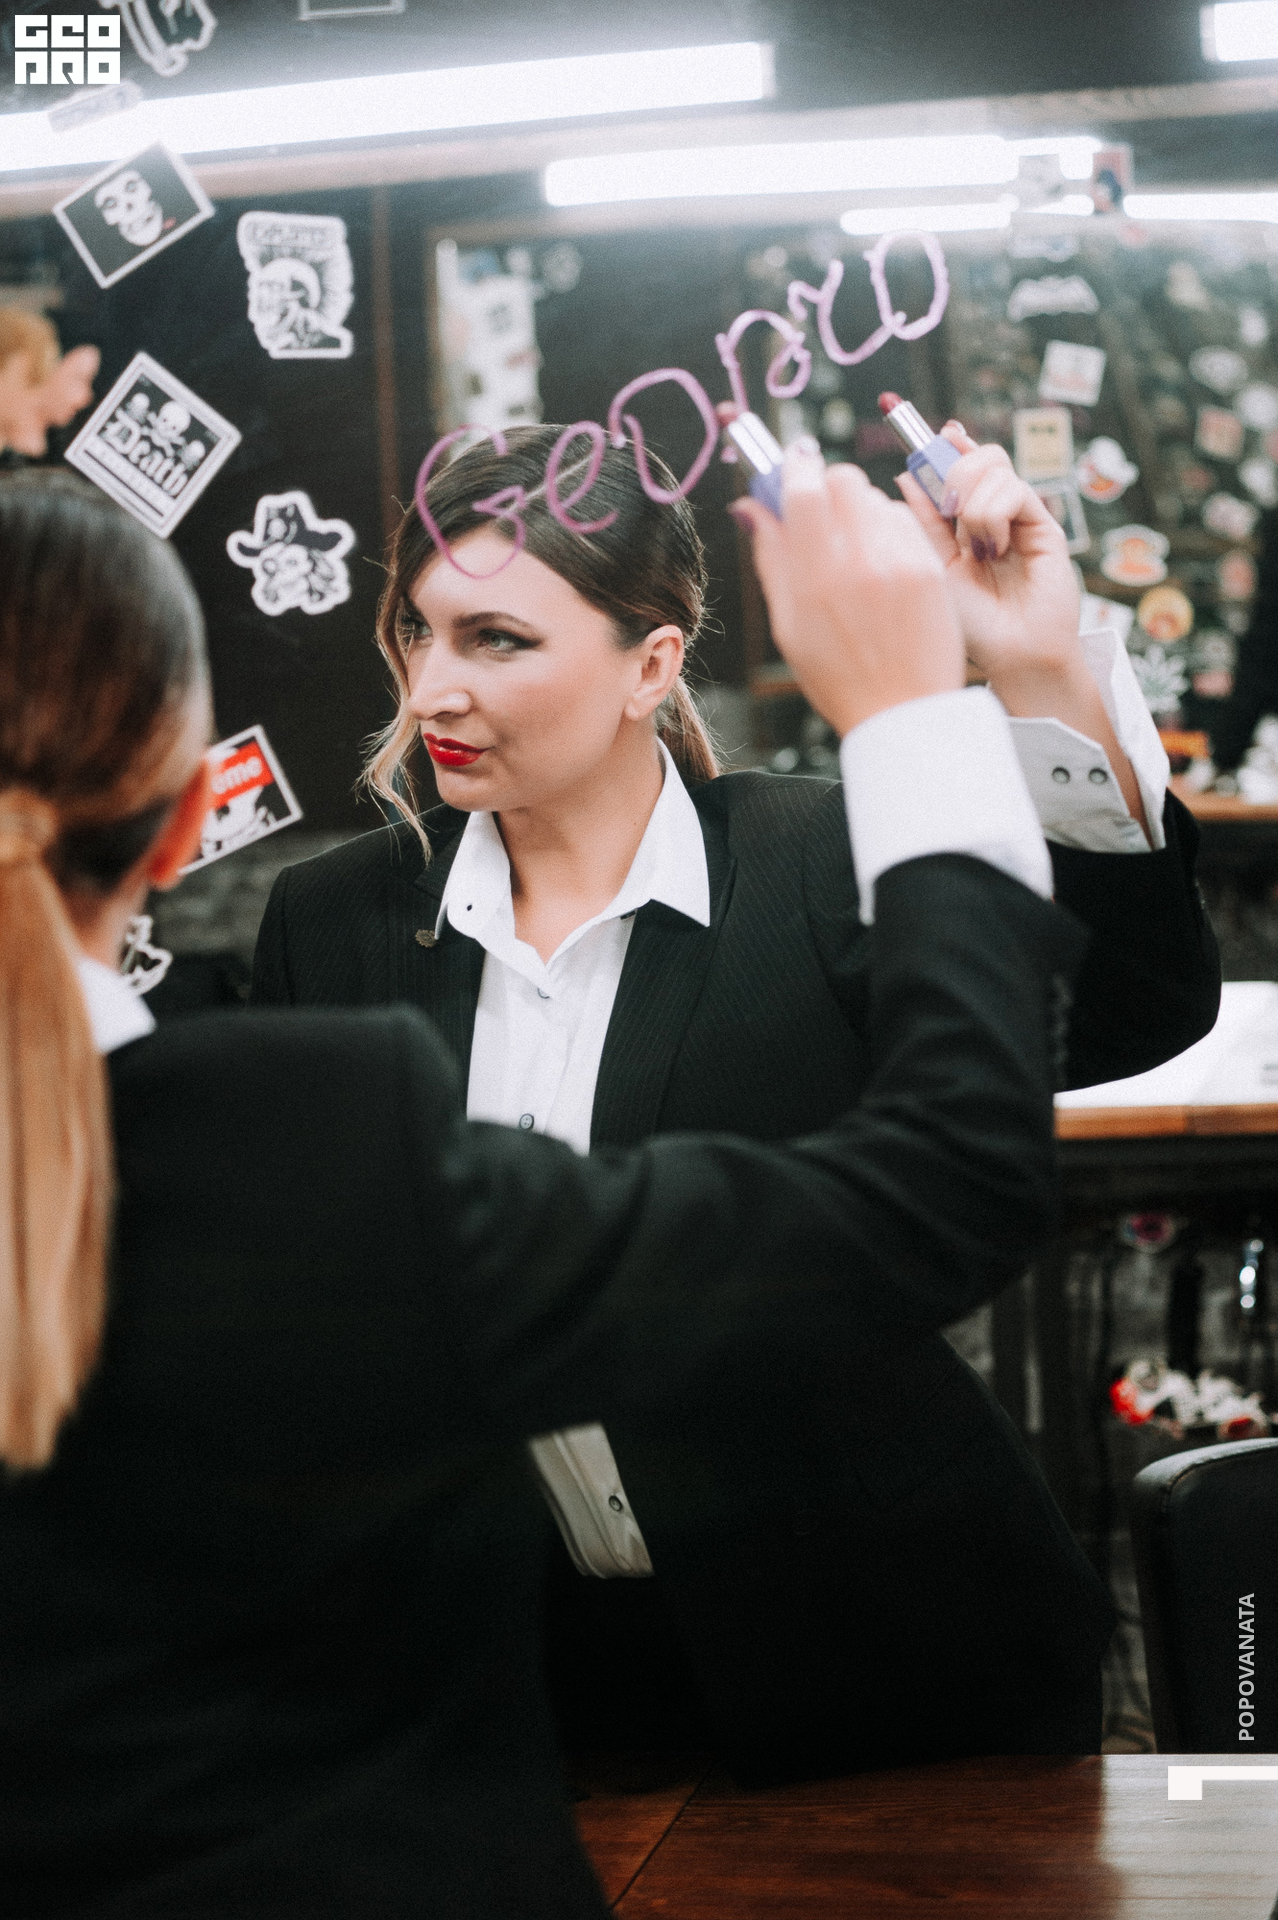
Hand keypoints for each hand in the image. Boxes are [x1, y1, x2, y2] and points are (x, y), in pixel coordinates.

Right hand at [733, 440, 964, 736]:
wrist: (903, 711)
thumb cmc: (838, 676)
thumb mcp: (789, 626)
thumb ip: (772, 559)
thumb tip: (753, 507)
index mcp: (814, 580)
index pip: (804, 488)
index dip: (794, 467)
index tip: (791, 466)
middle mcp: (859, 563)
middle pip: (843, 479)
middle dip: (827, 484)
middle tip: (820, 509)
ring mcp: (899, 563)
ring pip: (875, 498)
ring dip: (858, 510)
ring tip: (854, 550)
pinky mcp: (929, 567)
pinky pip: (904, 522)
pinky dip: (888, 530)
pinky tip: (883, 564)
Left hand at [897, 425, 1081, 703]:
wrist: (1011, 655)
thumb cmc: (970, 623)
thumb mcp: (932, 566)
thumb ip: (923, 522)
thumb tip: (906, 474)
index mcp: (963, 522)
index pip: (956, 466)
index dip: (946, 446)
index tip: (938, 435)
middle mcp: (993, 514)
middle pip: (977, 456)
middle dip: (954, 470)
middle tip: (948, 509)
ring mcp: (1019, 518)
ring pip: (994, 467)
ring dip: (973, 503)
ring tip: (977, 548)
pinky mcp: (1043, 525)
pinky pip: (1014, 489)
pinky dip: (994, 514)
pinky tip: (996, 549)